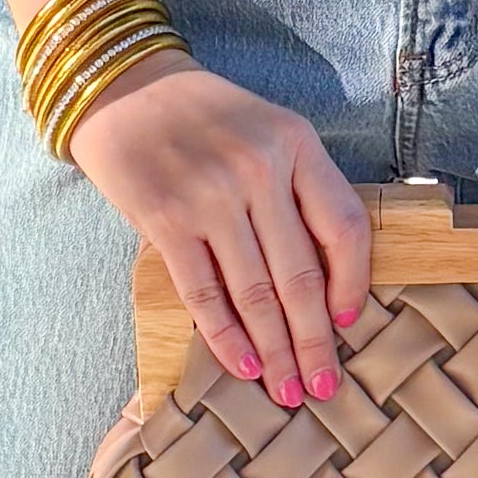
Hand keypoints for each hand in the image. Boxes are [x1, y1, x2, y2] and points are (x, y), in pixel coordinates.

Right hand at [69, 57, 370, 404]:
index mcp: (296, 144)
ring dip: (274, 351)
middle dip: (314, 341)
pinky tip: (242, 366)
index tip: (348, 324)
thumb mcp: (268, 132)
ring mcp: (211, 196)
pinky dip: (225, 337)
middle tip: (323, 386)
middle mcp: (258, 169)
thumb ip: (298, 188)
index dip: (354, 284)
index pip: (344, 227)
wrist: (124, 88)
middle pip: (301, 274)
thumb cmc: (205, 118)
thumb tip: (326, 280)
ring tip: (286, 390)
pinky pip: (204, 293)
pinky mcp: (166, 220)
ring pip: (255, 293)